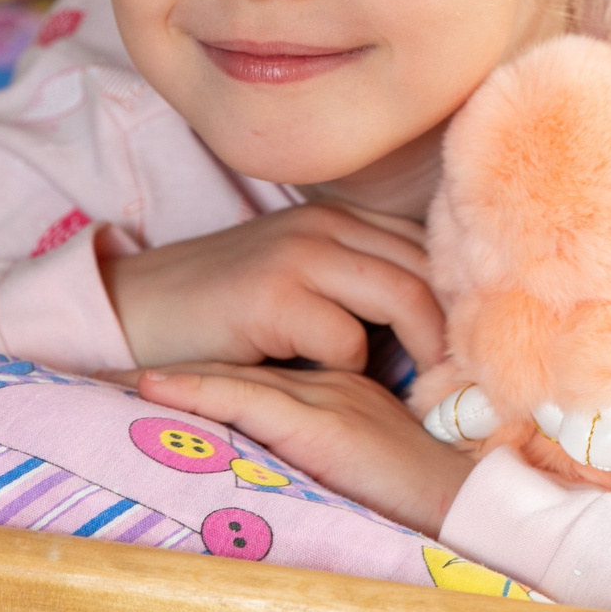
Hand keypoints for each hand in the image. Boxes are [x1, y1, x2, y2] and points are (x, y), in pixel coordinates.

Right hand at [100, 203, 444, 372]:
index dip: (458, 300)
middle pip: (428, 269)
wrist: (135, 309)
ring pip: (403, 296)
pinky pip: (347, 340)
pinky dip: (353, 371)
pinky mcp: (272, 296)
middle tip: (466, 383)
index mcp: (339, 218)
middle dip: (456, 330)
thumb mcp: (298, 281)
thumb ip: (357, 287)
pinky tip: (334, 387)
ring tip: (426, 393)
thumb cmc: (223, 311)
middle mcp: (326, 224)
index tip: (475, 349)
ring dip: (423, 352)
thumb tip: (435, 330)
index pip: (428, 248)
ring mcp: (298, 254)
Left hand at [130, 364, 477, 537]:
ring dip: (168, 369)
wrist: (470, 507)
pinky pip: (245, 398)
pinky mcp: (321, 422)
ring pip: (234, 368)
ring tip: (100, 378)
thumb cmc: (426, 497)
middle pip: (239, 355)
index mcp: (344, 382)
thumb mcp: (369, 461)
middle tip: (100, 370)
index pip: (260, 364)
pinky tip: (149, 385)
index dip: (206, 365)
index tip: (144, 376)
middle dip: (173, 355)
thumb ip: (336, 444)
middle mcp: (331, 378)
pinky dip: (194, 388)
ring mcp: (326, 395)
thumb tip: (282, 461)